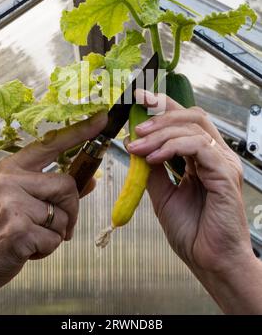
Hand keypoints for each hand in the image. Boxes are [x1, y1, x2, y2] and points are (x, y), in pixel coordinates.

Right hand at [0, 112, 106, 312]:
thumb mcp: (25, 202)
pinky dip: (49, 248)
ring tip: (36, 236)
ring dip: (59, 232)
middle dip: (71, 210)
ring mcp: (13, 204)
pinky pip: (56, 237)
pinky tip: (29, 248)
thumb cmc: (2, 229)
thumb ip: (58, 190)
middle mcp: (11, 180)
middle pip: (67, 184)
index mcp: (13, 168)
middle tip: (57, 225)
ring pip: (64, 214)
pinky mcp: (19, 229)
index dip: (79, 131)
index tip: (101, 118)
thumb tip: (91, 181)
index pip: (52, 143)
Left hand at [126, 90, 261, 313]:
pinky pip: (198, 147)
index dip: (163, 106)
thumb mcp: (162, 194)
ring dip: (160, 132)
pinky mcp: (225, 173)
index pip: (184, 121)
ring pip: (193, 127)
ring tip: (138, 145)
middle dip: (161, 112)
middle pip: (191, 116)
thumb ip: (152, 169)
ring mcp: (222, 162)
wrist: (209, 261)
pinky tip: (153, 157)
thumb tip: (135, 146)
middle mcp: (215, 155)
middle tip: (135, 120)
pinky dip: (172, 146)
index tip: (139, 100)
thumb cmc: (192, 232)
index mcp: (202, 158)